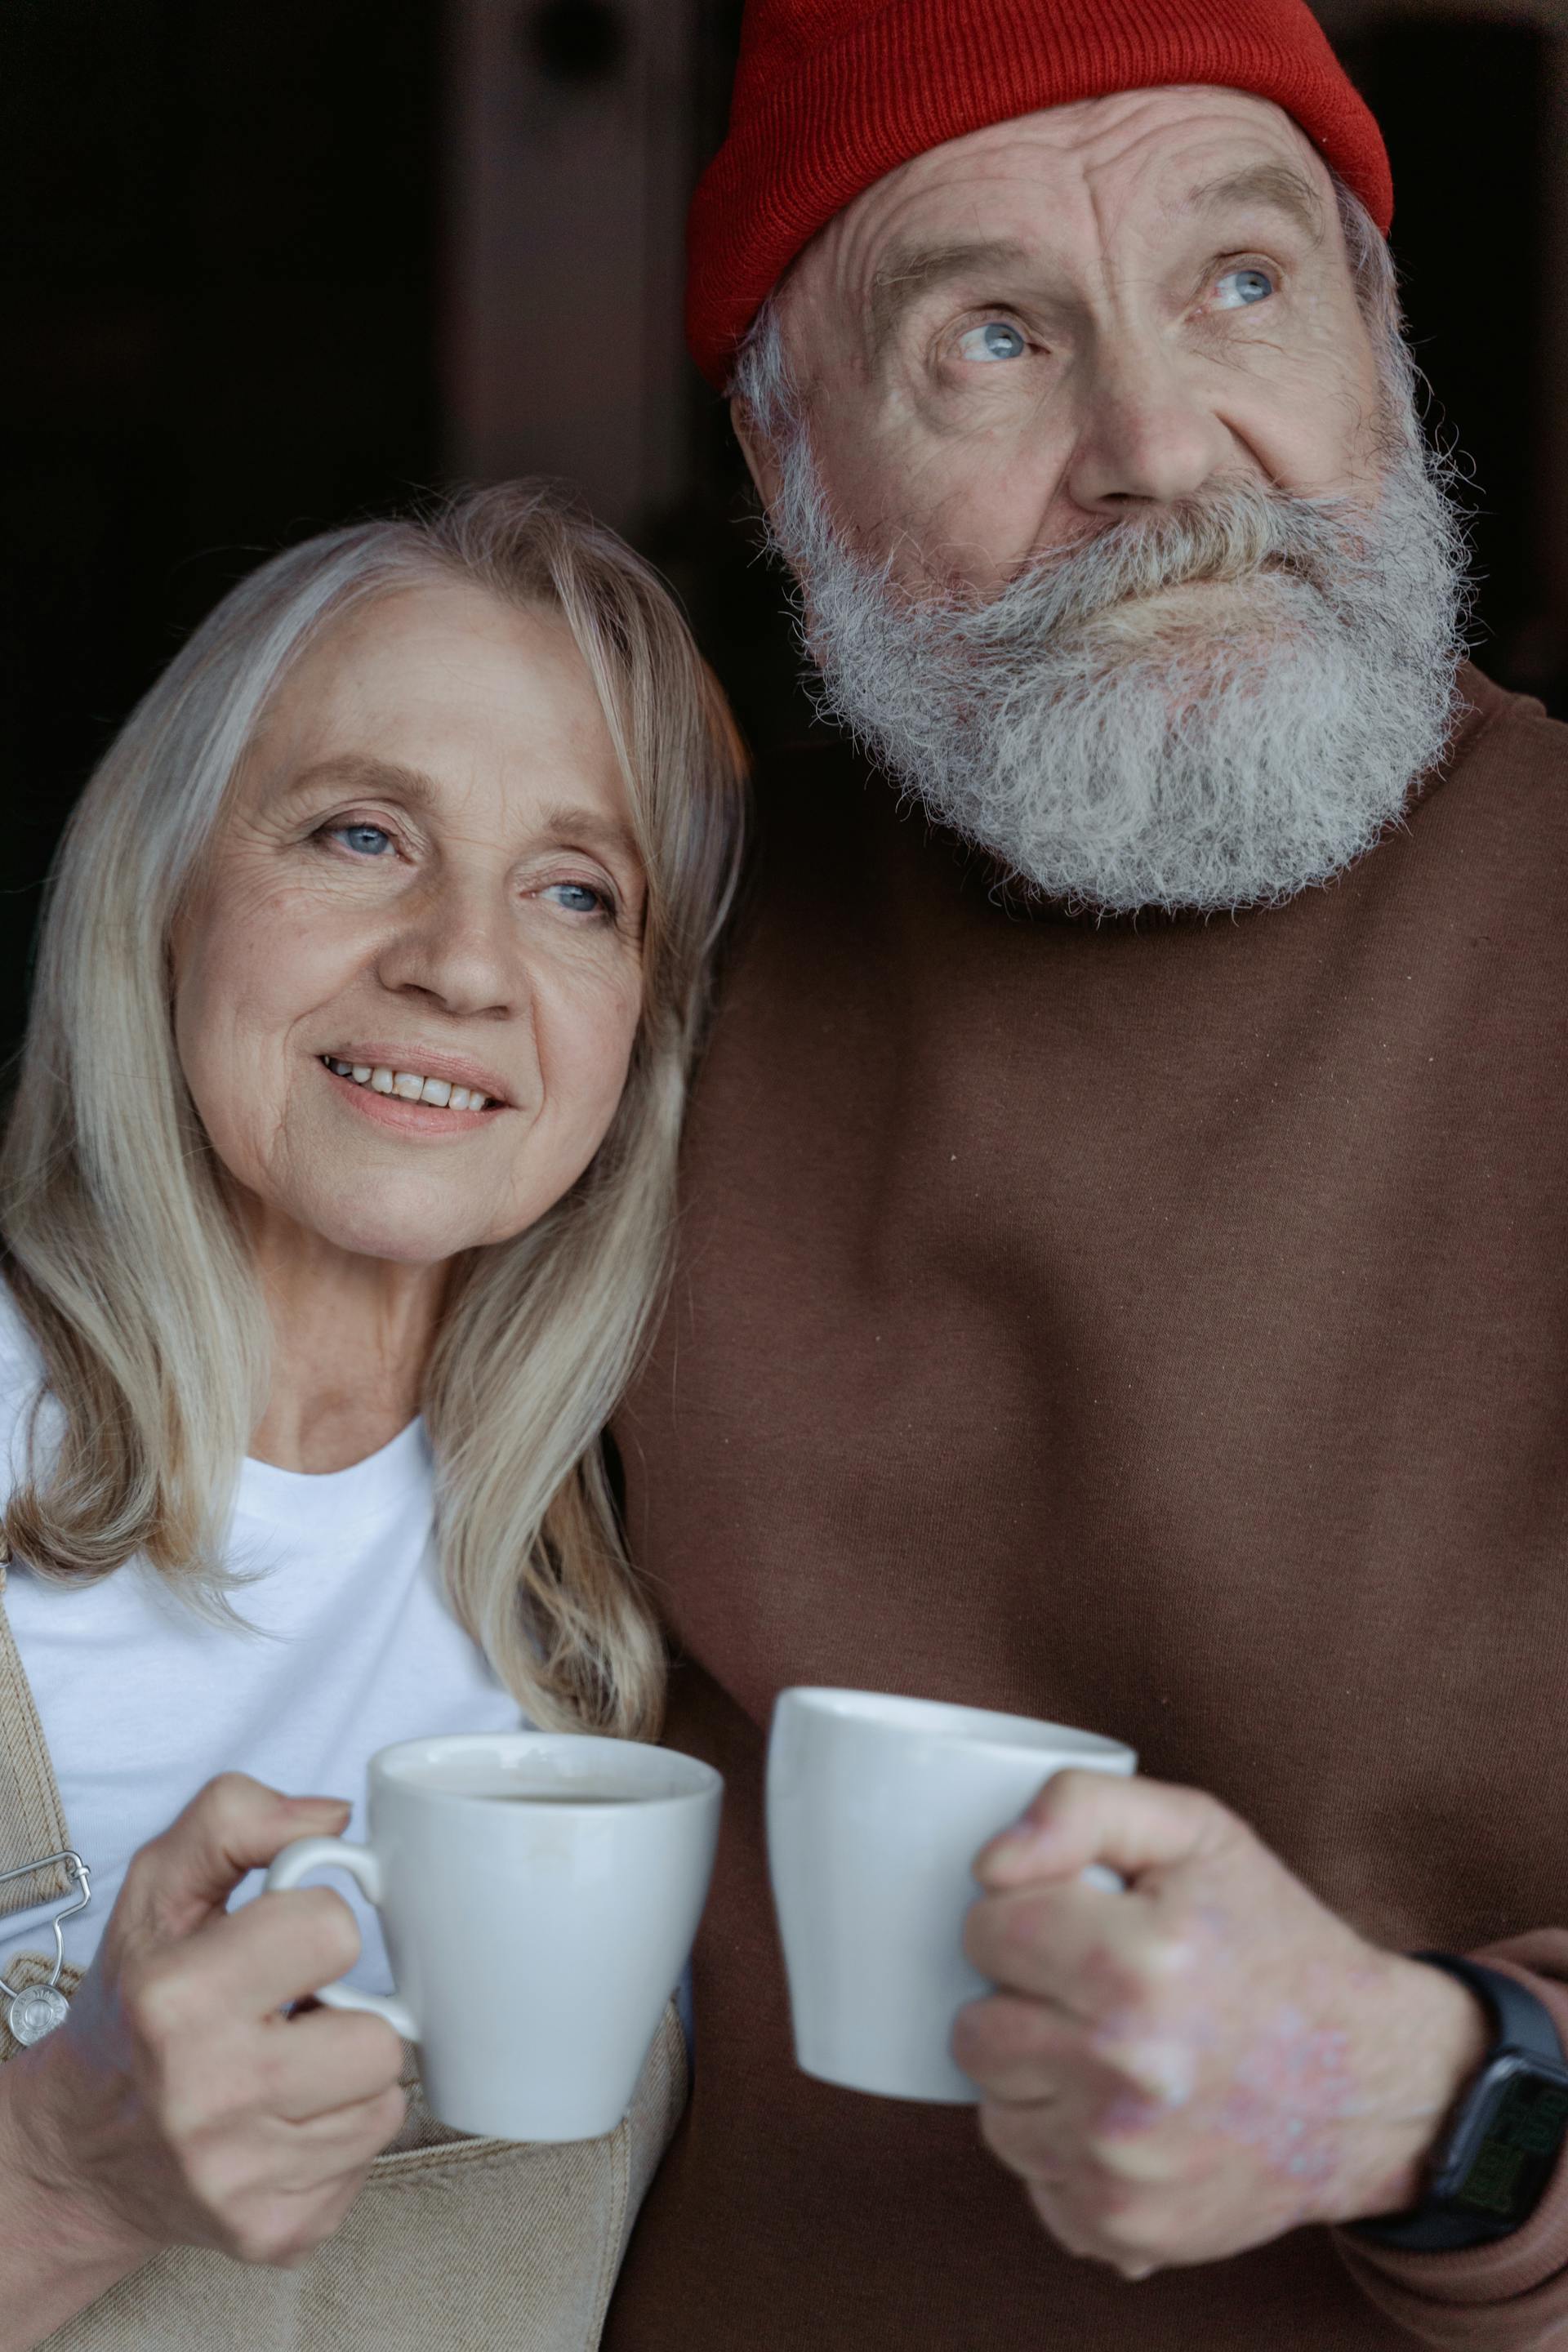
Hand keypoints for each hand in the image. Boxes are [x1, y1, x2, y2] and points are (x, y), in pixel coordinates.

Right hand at [0, 1773, 406, 2304]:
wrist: (82, 2147)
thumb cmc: (133, 2005)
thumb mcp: (158, 1888)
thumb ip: (237, 1819)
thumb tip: (331, 1819)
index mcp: (178, 2002)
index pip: (334, 1932)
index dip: (317, 1927)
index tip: (281, 1946)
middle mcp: (207, 2098)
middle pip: (380, 2039)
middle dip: (345, 2017)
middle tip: (292, 2018)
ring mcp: (241, 2179)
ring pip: (385, 2103)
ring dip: (349, 2081)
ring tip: (287, 2070)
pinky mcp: (273, 2235)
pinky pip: (369, 2165)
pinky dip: (337, 2140)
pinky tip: (283, 2124)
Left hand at [954, 1772, 1489, 2280]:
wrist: (1370, 2084)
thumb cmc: (1271, 1941)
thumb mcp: (1195, 1833)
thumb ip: (1079, 1806)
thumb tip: (988, 1867)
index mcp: (1136, 1963)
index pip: (986, 1931)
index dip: (1023, 1918)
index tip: (1077, 1925)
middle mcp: (1126, 2072)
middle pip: (974, 2030)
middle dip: (1018, 2003)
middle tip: (1090, 1992)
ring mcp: (1122, 2163)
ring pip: (994, 2113)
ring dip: (1034, 2082)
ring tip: (1109, 2054)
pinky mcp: (1126, 2229)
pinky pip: (1033, 2182)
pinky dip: (1065, 2152)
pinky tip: (1124, 2119)